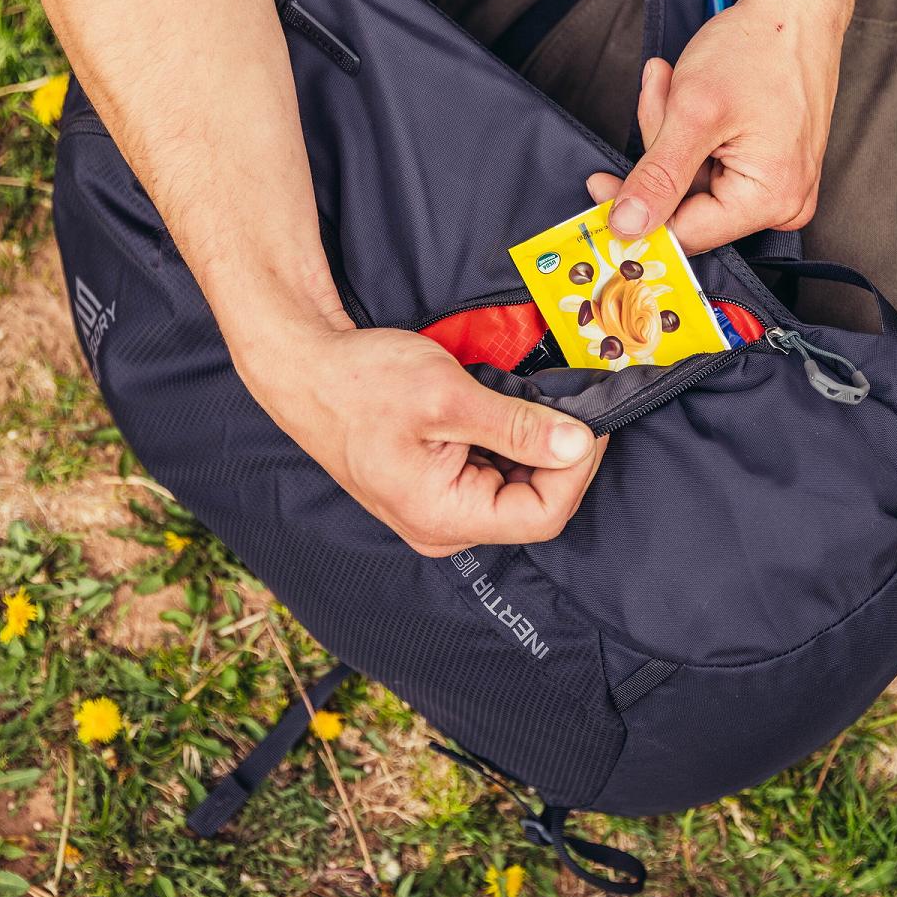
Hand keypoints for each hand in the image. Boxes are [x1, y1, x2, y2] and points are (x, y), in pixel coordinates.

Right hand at [235, 324, 605, 556]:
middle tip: (570, 403)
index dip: (577, 469)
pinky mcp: (437, 488)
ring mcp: (439, 510)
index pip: (543, 515)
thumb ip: (517, 425)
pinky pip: (494, 475)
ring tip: (535, 401)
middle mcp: (442, 526)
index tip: (591, 422)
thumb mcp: (447, 396)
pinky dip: (514, 444)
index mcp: (442, 516)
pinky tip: (509, 411)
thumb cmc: (361, 382)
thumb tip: (577, 444)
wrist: (305, 369)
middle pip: (534, 506)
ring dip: (537, 446)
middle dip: (561, 455)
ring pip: (518, 489)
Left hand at [586, 0, 843, 253]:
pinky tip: (688, 95)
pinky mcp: (766, 171)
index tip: (600, 185)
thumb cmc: (760, 48)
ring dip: (669, 135)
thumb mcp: (694, 111)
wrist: (794, 10)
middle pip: (685, 207)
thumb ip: (659, 176)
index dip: (637, 212)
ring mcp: (776, 189)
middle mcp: (781, 205)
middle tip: (660, 96)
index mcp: (770, 199)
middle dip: (659, 153)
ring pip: (690, 184)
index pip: (684, 234)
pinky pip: (707, 168)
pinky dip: (686, 134)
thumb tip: (628, 226)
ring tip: (675, 85)